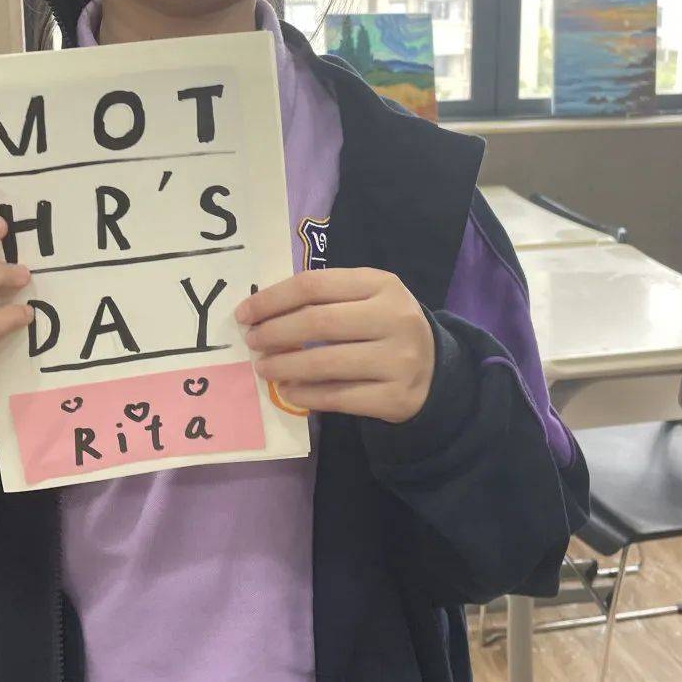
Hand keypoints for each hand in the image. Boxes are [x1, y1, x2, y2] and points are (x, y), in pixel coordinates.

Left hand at [235, 268, 435, 421]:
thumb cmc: (385, 327)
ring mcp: (398, 360)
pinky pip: (339, 397)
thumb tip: (263, 313)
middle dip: (275, 333)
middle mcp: (394, 318)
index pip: (315, 285)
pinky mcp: (396, 397)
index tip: (245, 313)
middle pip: (318, 322)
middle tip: (253, 342)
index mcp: (382, 284)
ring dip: (284, 367)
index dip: (272, 299)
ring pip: (325, 363)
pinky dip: (306, 395)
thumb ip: (325, 298)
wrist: (436, 371)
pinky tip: (288, 391)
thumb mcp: (367, 299)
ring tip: (264, 368)